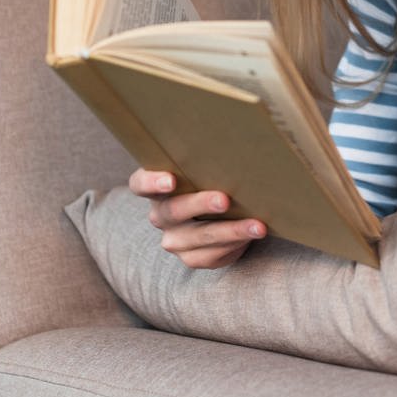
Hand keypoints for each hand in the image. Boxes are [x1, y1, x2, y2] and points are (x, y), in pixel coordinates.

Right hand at [128, 168, 264, 269]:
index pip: (140, 184)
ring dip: (230, 231)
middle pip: (173, 211)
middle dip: (200, 204)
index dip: (152, 182)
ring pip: (198, 237)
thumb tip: (237, 139)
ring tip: (256, 226)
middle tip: (224, 200)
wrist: (225, 212)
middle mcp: (160, 214)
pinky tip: (252, 235)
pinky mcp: (191, 257)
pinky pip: (211, 255)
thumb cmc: (212, 179)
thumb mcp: (205, 168)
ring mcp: (174, 239)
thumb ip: (207, 159)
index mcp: (155, 187)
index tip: (170, 180)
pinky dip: (234, 245)